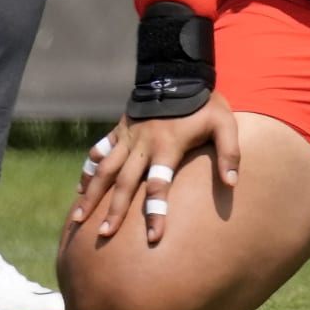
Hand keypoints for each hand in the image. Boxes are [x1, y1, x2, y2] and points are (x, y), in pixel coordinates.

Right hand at [70, 93, 239, 244]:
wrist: (178, 71)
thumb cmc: (204, 102)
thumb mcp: (225, 123)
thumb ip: (229, 153)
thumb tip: (231, 184)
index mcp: (167, 146)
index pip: (159, 186)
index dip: (157, 213)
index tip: (154, 239)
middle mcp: (142, 144)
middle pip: (124, 183)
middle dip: (113, 210)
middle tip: (103, 235)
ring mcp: (128, 136)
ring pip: (104, 169)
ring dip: (91, 194)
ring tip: (78, 218)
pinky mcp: (120, 128)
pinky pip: (100, 150)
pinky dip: (89, 168)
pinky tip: (80, 187)